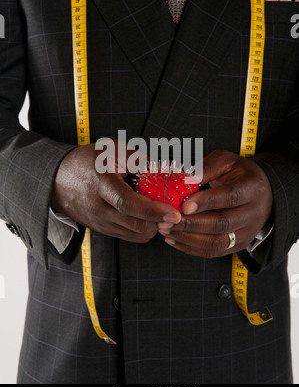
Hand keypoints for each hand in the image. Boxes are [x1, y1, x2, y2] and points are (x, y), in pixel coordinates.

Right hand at [51, 143, 180, 242]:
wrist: (59, 179)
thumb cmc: (89, 161)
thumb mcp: (113, 150)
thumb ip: (141, 160)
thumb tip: (168, 170)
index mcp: (100, 183)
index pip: (127, 203)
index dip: (153, 210)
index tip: (174, 213)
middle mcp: (98, 207)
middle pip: (134, 224)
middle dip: (160, 222)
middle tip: (177, 212)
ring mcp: (99, 222)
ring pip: (134, 234)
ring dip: (154, 227)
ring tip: (164, 212)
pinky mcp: (103, 230)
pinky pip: (129, 236)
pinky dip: (145, 230)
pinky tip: (151, 217)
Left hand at [158, 149, 272, 257]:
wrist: (261, 193)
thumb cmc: (239, 174)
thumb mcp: (225, 161)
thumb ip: (206, 169)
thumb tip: (184, 180)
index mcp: (252, 188)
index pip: (230, 197)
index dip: (207, 202)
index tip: (185, 205)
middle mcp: (254, 213)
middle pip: (223, 223)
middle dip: (192, 224)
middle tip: (168, 220)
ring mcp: (247, 232)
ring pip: (217, 242)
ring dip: (188, 238)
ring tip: (166, 230)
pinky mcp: (239, 244)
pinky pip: (214, 252)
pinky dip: (191, 248)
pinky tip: (174, 239)